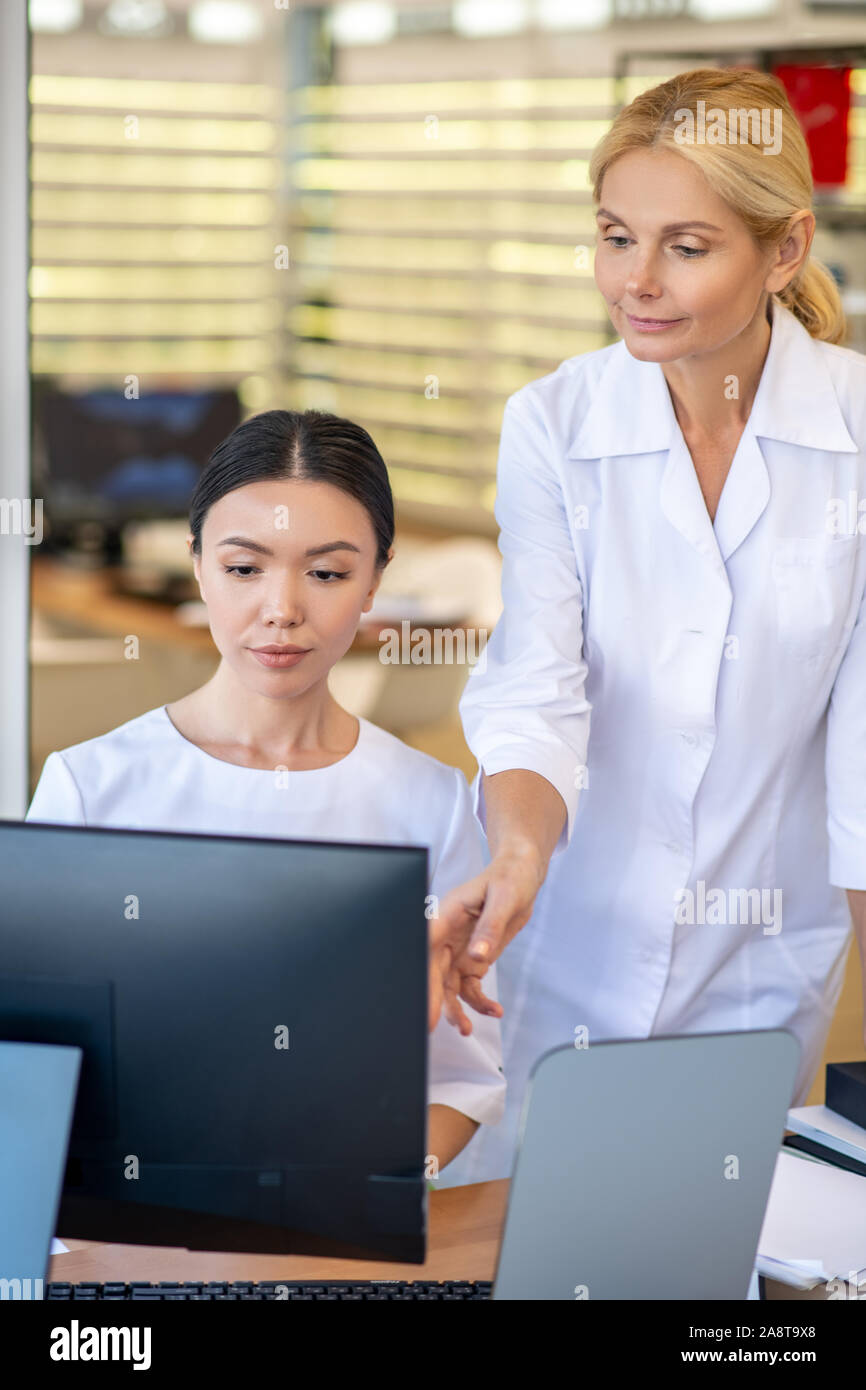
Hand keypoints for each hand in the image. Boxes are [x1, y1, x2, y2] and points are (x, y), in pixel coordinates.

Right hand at [428, 842, 546, 1033]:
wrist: (521, 878)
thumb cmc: (509, 879)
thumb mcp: (503, 900)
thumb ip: (489, 928)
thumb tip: (477, 956)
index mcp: (446, 916)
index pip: (426, 948)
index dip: (420, 975)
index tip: (421, 1002)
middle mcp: (447, 936)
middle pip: (433, 972)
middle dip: (433, 1000)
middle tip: (432, 1027)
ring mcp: (458, 950)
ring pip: (449, 986)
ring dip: (456, 1008)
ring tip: (468, 1029)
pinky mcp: (473, 960)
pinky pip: (471, 987)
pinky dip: (479, 1002)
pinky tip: (494, 1010)